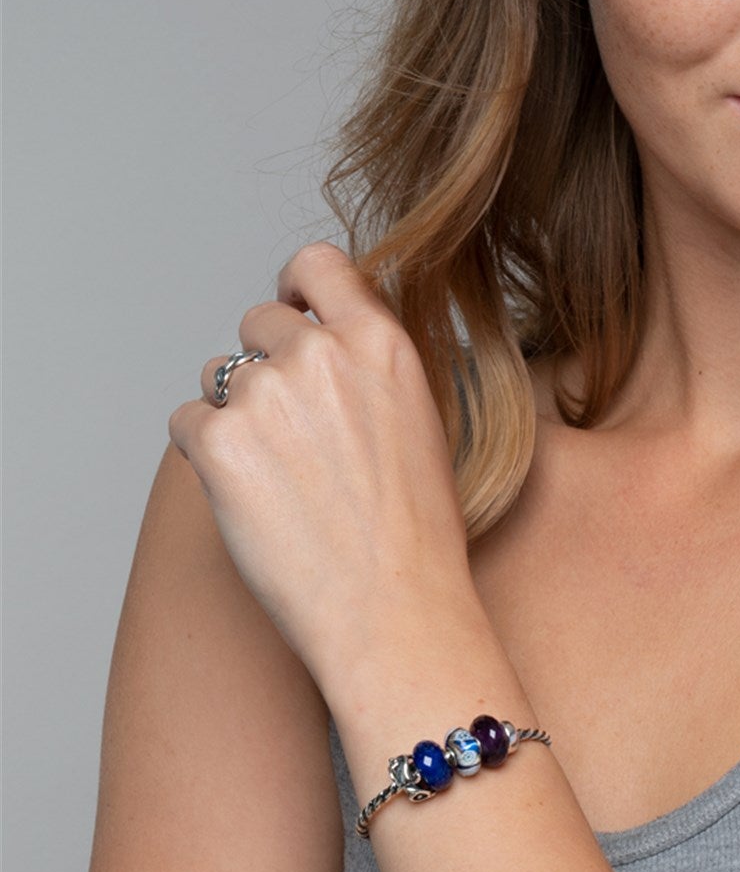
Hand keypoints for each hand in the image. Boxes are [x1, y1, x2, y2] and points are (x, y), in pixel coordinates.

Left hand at [168, 241, 478, 691]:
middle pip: (260, 321)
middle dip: (266, 364)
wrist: (393, 608)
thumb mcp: (422, 415)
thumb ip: (373, 361)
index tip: (296, 313)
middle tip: (289, 428)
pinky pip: (186, 422)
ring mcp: (265, 395)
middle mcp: (321, 353)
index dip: (298, 288)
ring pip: (219, 375)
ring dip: (235, 410)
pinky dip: (207, 455)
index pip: (316, 263)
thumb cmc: (416, 529)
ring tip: (276, 473)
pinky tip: (248, 496)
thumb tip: (328, 334)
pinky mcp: (217, 443)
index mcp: (381, 340)